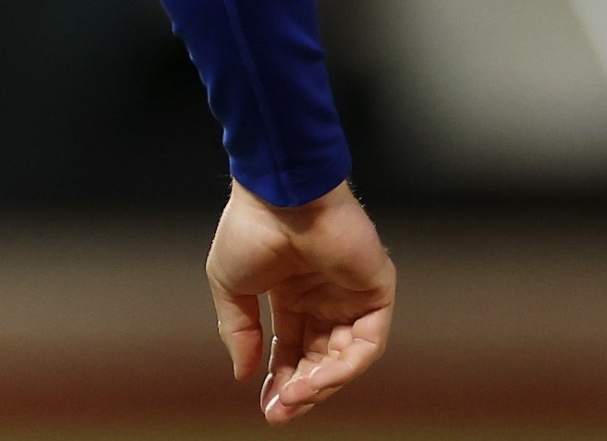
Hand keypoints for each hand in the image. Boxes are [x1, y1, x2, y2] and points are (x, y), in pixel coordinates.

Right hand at [206, 180, 394, 423]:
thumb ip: (238, 331)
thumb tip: (244, 373)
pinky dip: (345, 367)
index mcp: (291, 292)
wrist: (280, 196)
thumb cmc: (250, 229)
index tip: (266, 404)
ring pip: (345, 356)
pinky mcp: (376, 292)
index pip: (291, 346)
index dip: (279, 376)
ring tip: (294, 398)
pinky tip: (317, 379)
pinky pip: (367, 343)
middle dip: (301, 388)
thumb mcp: (229, 286)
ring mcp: (352, 296)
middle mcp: (324, 297)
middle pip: (320, 357)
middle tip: (280, 411)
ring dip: (321, 383)